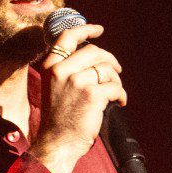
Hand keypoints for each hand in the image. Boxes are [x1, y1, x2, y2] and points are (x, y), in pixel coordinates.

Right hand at [33, 27, 122, 172]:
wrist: (56, 143)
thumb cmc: (58, 119)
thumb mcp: (54, 87)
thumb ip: (67, 69)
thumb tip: (94, 54)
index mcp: (50, 66)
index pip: (67, 37)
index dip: (86, 29)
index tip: (98, 29)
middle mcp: (61, 71)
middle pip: (94, 51)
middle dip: (110, 60)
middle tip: (117, 71)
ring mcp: (76, 82)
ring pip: (106, 69)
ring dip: (116, 80)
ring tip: (115, 93)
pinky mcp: (91, 95)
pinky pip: (114, 87)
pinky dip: (121, 95)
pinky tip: (119, 102)